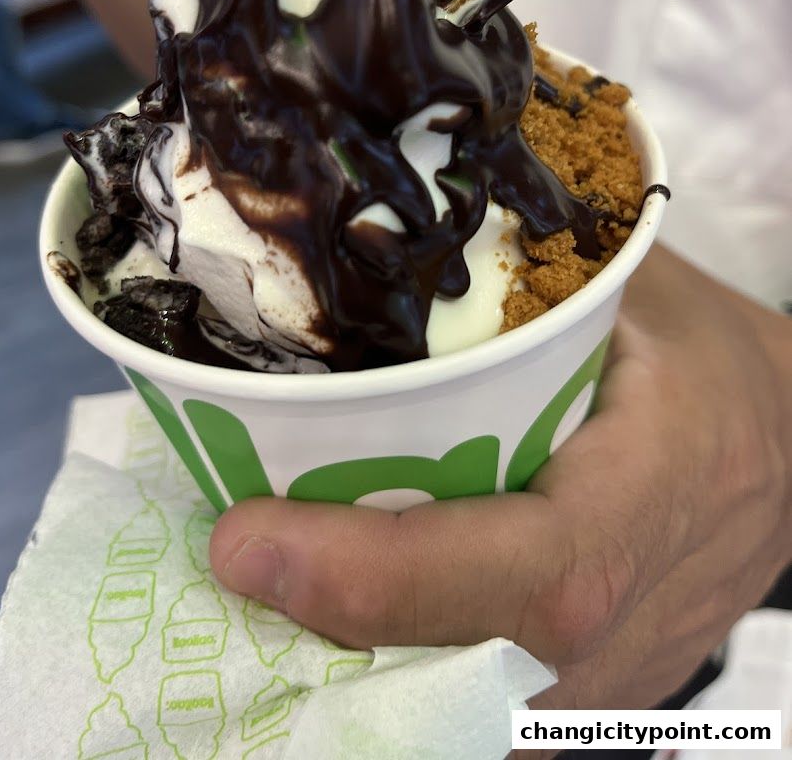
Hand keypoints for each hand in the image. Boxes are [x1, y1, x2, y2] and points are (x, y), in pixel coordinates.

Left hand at [210, 247, 791, 754]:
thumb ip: (513, 276)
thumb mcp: (628, 283)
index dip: (378, 577)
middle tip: (233, 547)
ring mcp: (624, 675)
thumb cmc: (701, 348)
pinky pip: (485, 713)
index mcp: (656, 487)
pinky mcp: (603, 693)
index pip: (524, 572)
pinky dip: (400, 675)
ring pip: (468, 714)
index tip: (245, 538)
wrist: (789, 438)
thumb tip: (362, 254)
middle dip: (328, 627)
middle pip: (469, 666)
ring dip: (350, 661)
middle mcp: (641, 611)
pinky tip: (340, 613)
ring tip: (269, 577)